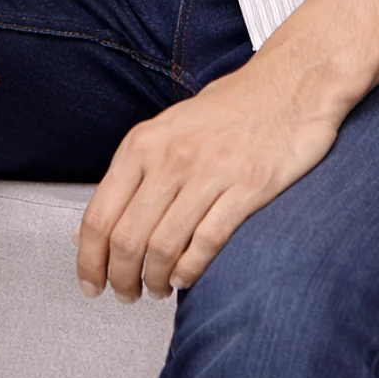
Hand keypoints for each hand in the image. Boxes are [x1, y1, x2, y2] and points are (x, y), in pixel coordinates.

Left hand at [73, 46, 347, 300]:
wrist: (289, 83)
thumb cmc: (230, 107)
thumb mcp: (168, 128)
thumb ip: (133, 173)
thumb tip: (93, 224)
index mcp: (144, 143)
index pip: (100, 215)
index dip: (88, 260)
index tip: (90, 282)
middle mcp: (171, 157)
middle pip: (127, 240)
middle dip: (121, 279)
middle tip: (125, 294)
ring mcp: (209, 173)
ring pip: (163, 248)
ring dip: (155, 281)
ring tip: (157, 289)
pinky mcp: (247, 188)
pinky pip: (206, 243)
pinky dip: (190, 270)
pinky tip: (186, 277)